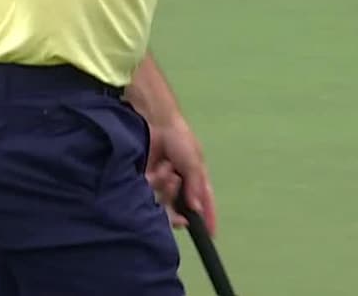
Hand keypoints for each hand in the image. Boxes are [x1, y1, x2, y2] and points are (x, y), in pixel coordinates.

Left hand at [145, 117, 216, 235]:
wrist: (156, 123)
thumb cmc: (180, 139)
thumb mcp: (194, 162)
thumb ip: (195, 186)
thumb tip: (195, 209)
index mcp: (195, 180)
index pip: (204, 203)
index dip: (208, 218)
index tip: (211, 234)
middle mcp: (180, 184)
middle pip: (181, 209)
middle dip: (180, 213)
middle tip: (181, 218)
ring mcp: (162, 184)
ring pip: (165, 203)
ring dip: (168, 192)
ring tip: (168, 173)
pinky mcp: (146, 181)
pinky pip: (150, 193)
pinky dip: (157, 183)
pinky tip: (159, 169)